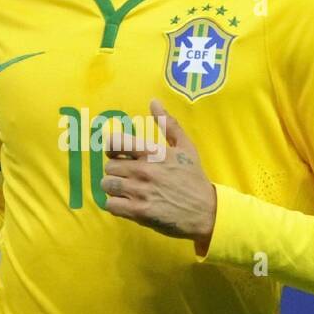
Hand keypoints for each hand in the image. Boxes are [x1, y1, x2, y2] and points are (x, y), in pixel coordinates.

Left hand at [101, 97, 216, 252]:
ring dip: (113, 188)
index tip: (118, 154)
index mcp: (153, 153)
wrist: (206, 211)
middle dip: (115, 172)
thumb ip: (169, 124)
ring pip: (107, 185)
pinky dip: (115, 205)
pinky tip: (126, 203)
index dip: (111, 148)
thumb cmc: (194, 178)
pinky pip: (111, 205)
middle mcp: (144, 170)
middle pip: (109, 167)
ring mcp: (141, 192)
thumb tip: (154, 101)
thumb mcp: (186, 147)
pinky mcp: (139, 212)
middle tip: (127, 177)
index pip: (115, 143)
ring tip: (126, 191)